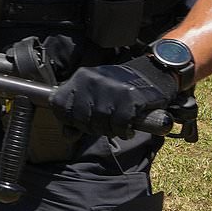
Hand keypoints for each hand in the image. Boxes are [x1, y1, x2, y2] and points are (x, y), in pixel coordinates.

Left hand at [51, 55, 178, 137]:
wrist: (152, 75)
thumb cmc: (118, 89)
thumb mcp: (93, 95)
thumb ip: (77, 114)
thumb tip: (68, 135)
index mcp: (80, 78)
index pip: (59, 104)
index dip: (67, 119)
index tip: (80, 122)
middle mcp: (92, 80)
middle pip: (80, 118)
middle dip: (91, 128)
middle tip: (104, 125)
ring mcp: (111, 88)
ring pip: (100, 123)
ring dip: (110, 130)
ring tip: (117, 125)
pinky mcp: (130, 98)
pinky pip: (119, 125)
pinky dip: (124, 131)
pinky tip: (127, 128)